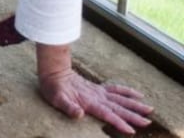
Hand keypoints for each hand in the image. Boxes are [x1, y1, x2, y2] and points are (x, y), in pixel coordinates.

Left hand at [39, 69, 153, 134]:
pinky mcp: (98, 88)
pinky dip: (127, 92)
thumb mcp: (56, 99)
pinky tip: (138, 95)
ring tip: (150, 110)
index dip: (119, 122)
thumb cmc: (53, 88)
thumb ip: (68, 107)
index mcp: (89, 102)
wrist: (53, 72)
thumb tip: (79, 114)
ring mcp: (99, 92)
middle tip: (148, 122)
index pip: (107, 114)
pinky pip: (116, 89)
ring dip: (135, 104)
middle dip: (133, 116)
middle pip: (118, 107)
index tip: (131, 130)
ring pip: (121, 99)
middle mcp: (97, 97)